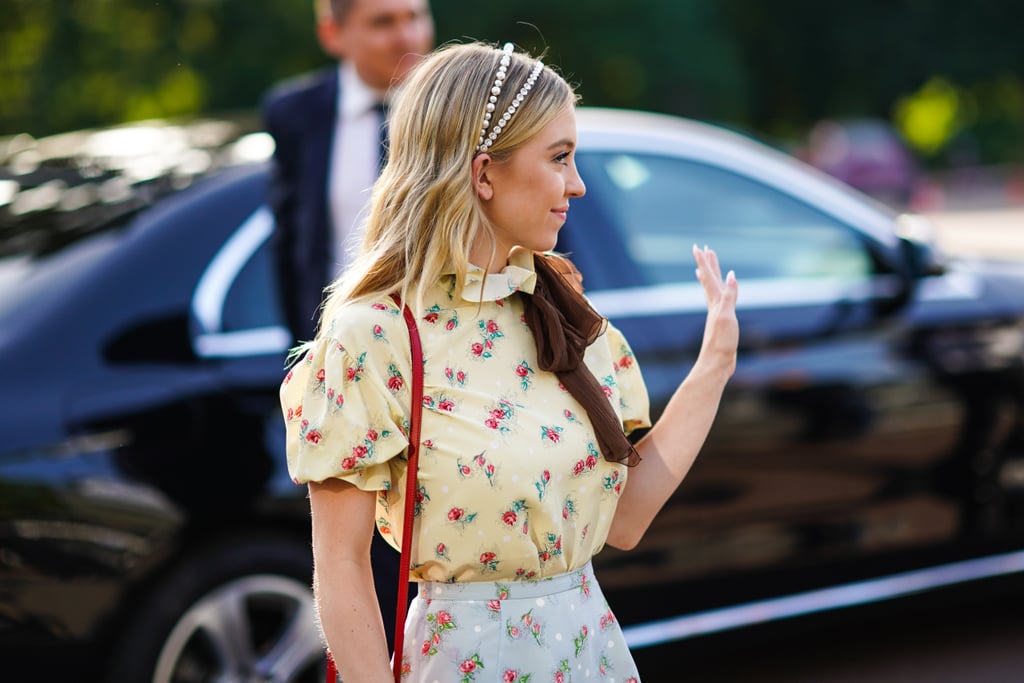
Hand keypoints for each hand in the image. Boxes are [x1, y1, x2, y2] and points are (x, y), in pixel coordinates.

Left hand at [693, 244, 738, 376]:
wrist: (717, 364)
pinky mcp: (721, 324)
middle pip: (710, 280)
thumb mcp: (727, 316)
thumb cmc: (721, 342)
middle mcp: (714, 306)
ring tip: (706, 269)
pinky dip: (718, 294)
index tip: (699, 247)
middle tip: (705, 250)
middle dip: (708, 265)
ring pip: (713, 290)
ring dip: (710, 278)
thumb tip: (731, 275)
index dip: (705, 262)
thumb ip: (729, 296)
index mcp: (715, 303)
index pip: (709, 277)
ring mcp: (717, 314)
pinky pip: (719, 303)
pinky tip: (719, 297)